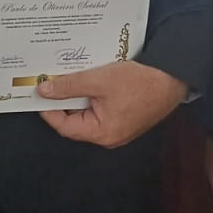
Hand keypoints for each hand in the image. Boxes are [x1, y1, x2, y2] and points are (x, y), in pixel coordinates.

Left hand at [37, 60, 184, 147]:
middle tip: (51, 80)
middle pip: (76, 120)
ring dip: (79, 94)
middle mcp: (110, 136)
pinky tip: (89, 77)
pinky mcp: (127, 117)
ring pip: (89, 112)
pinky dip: (93, 94)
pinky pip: (102, 108)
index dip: (48, 110)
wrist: (174, 77)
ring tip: (69, 76)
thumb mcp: (99, 80)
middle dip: (64, 99)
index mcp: (102, 134)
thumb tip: (44, 91)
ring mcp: (120, 127)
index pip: (65, 127)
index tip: (38, 93)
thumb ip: (69, 86)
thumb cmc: (140, 81)